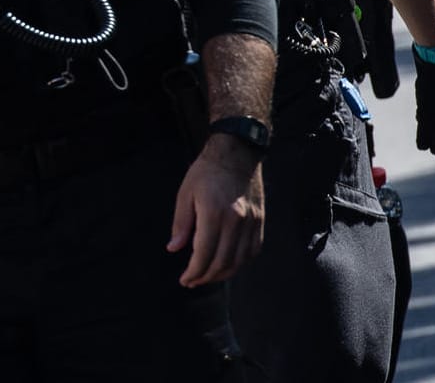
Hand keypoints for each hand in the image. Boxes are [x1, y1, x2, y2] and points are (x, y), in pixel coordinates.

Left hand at [168, 135, 263, 287]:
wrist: (237, 153)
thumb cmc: (206, 171)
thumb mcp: (185, 193)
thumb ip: (181, 223)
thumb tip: (174, 248)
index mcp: (214, 214)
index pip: (204, 254)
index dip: (194, 272)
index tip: (185, 280)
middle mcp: (236, 222)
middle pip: (223, 262)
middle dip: (206, 277)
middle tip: (193, 281)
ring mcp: (251, 222)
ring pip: (240, 261)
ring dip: (223, 274)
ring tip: (207, 276)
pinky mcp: (260, 221)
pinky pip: (253, 251)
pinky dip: (240, 263)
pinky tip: (228, 265)